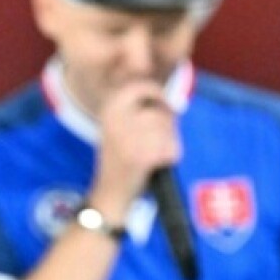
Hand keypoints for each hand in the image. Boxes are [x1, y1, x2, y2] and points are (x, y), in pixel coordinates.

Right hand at [90, 79, 181, 219]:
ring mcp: (129, 139)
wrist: (110, 192)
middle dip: (167, 123)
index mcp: (107, 111)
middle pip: (160, 111)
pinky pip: (172, 147)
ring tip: (153, 152)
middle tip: (157, 137)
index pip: (140, 87)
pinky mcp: (144, 156)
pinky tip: (157, 164)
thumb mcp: (118, 126)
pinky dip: (171, 155)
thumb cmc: (120, 158)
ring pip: (168, 129)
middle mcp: (115, 122)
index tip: (164, 104)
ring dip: (169, 140)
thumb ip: (139, 109)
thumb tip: (172, 99)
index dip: (157, 93)